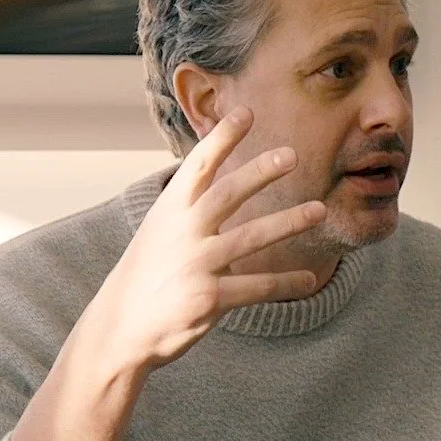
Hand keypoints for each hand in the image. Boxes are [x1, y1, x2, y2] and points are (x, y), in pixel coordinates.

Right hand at [89, 107, 327, 372]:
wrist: (121, 328)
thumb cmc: (148, 274)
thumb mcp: (159, 232)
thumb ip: (190, 206)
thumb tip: (222, 171)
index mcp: (169, 212)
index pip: (197, 166)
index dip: (222, 138)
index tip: (245, 112)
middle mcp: (182, 233)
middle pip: (228, 193)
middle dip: (261, 171)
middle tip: (291, 154)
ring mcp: (196, 265)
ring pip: (252, 237)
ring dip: (290, 221)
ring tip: (319, 210)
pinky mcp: (210, 299)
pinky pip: (260, 286)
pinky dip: (288, 282)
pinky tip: (310, 279)